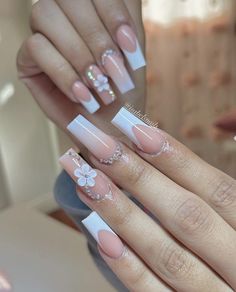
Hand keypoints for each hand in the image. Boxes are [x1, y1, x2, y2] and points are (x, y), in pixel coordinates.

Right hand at [16, 0, 145, 152]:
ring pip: (46, 15)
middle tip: (112, 70)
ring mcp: (44, 36)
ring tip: (98, 85)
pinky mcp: (28, 59)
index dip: (112, 13)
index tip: (129, 46)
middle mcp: (66, 17)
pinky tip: (81, 95)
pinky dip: (63, 73)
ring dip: (78, 55)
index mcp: (92, 10)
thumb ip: (127, 17)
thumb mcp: (133, 52)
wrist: (111, 126)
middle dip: (96, 37)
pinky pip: (36, 47)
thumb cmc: (123, 91)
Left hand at [60, 108, 235, 290]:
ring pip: (166, 254)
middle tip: (97, 145)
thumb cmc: (234, 249)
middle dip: (138, 176)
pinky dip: (129, 267)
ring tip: (87, 180)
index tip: (135, 130)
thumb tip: (161, 141)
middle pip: (186, 215)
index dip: (176, 158)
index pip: (216, 189)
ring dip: (122, 213)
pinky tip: (101, 236)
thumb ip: (215, 192)